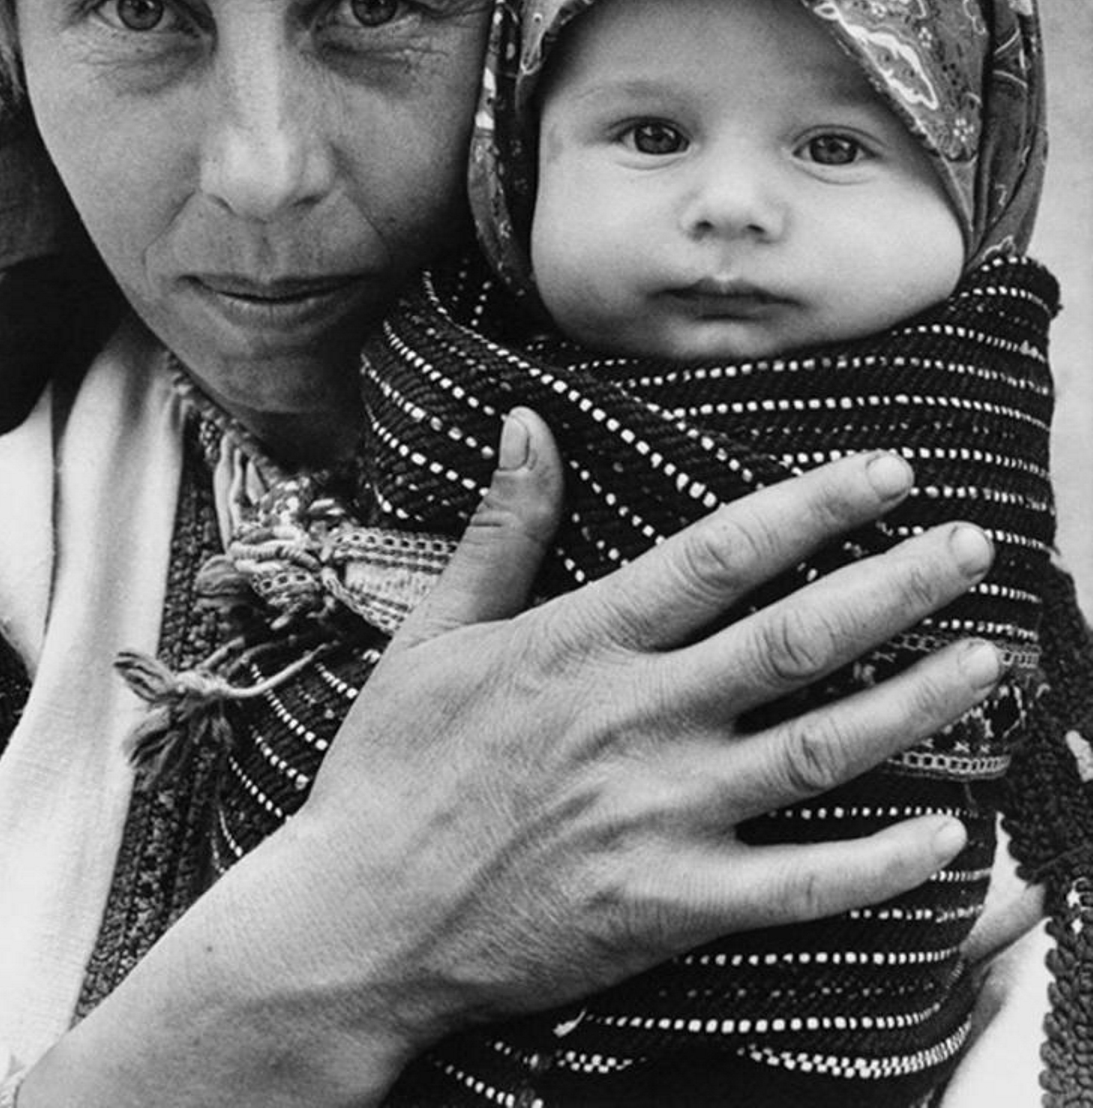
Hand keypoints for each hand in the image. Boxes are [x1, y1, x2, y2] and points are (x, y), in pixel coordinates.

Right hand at [23, 409, 1000, 1107]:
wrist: (361, 921)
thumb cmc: (392, 770)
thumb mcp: (435, 633)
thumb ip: (501, 530)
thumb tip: (529, 424)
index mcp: (583, 644)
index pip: (722, 556)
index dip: (814, 507)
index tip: (888, 474)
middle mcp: (637, 720)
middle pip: (795, 641)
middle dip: (896, 586)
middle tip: (973, 548)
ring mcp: (661, 816)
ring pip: (817, 751)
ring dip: (913, 704)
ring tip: (986, 662)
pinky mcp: (670, 906)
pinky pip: (798, 887)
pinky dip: (878, 865)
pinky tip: (946, 835)